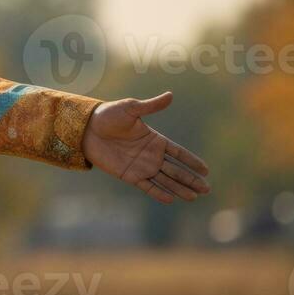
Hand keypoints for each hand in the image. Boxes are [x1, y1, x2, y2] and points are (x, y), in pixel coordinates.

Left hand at [82, 91, 210, 203]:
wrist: (86, 129)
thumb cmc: (108, 115)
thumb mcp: (131, 108)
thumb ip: (151, 106)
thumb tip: (170, 95)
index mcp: (155, 140)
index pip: (179, 153)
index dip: (192, 161)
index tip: (206, 170)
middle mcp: (151, 155)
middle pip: (176, 170)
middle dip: (191, 179)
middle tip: (206, 189)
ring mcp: (141, 166)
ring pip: (165, 180)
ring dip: (179, 188)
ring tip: (194, 197)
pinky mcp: (129, 175)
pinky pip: (147, 186)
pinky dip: (158, 192)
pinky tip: (171, 199)